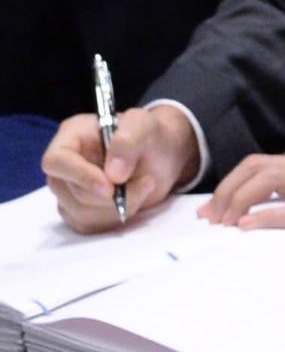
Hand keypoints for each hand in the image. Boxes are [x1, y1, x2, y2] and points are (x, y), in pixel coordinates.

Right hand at [42, 105, 199, 232]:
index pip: (56, 161)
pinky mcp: (81, 211)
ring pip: (80, 214)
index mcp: (71, 136)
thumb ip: (128, 142)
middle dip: (110, 195)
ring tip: (145, 185)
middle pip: (69, 192)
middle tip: (146, 181)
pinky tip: (134, 199)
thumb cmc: (150, 135)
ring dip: (119, 207)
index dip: (79, 176)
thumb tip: (113, 174)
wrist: (162, 156)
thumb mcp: (144, 125)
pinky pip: (90, 226)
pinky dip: (116, 217)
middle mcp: (65, 165)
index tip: (110, 187)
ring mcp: (70, 190)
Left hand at [198, 147, 284, 236]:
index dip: (230, 183)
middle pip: (257, 168)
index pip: (260, 164)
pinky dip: (270, 217)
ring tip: (222, 223)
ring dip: (240, 201)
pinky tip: (251, 227)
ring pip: (272, 181)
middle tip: (208, 219)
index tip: (211, 207)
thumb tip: (273, 204)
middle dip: (227, 192)